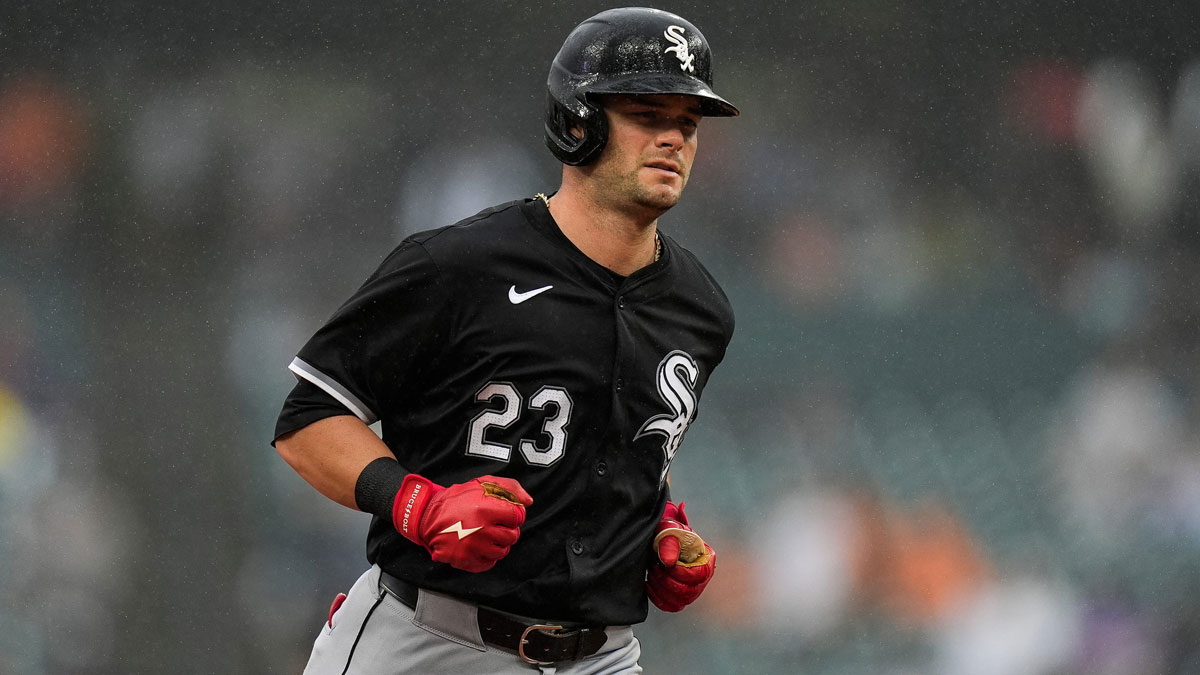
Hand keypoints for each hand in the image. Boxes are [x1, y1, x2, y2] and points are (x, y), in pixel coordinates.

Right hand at [392, 474, 532, 572]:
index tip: (506, 513)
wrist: (428, 516)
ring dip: (499, 543)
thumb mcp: (482, 483)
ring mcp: (474, 547)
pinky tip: (480, 545)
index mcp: (486, 509)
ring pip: (503, 550)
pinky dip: (488, 556)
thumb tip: (528, 501)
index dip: (514, 514)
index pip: (517, 516)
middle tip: (497, 524)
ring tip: (488, 534)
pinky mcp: (466, 560)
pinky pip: (489, 563)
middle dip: (508, 529)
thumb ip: (509, 488)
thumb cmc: (456, 499)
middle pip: (513, 536)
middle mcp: (482, 530)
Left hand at [646, 501, 715, 611]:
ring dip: (661, 589)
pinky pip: (671, 606)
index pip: (700, 575)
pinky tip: (649, 584)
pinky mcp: (680, 597)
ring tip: (652, 573)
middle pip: (689, 592)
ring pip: (680, 602)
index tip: (664, 563)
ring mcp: (693, 589)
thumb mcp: (668, 530)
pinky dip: (657, 598)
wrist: (661, 538)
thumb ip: (669, 542)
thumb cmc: (668, 532)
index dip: (681, 572)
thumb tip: (669, 561)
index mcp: (706, 558)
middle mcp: (704, 577)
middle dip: (667, 581)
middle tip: (654, 567)